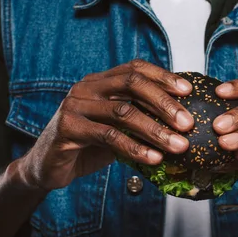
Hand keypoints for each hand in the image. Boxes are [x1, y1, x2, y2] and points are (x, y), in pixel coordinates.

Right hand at [19, 59, 193, 191]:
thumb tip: (181, 122)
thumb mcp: (117, 128)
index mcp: (100, 81)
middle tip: (188, 123)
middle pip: (132, 84)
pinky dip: (134, 148)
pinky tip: (154, 158)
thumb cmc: (89, 146)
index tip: (189, 90)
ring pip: (123, 112)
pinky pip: (108, 136)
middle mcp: (87, 87)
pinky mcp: (68, 128)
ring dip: (155, 130)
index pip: (135, 69)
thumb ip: (139, 118)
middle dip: (164, 103)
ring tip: (179, 146)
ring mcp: (75, 105)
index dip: (163, 77)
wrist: (48, 167)